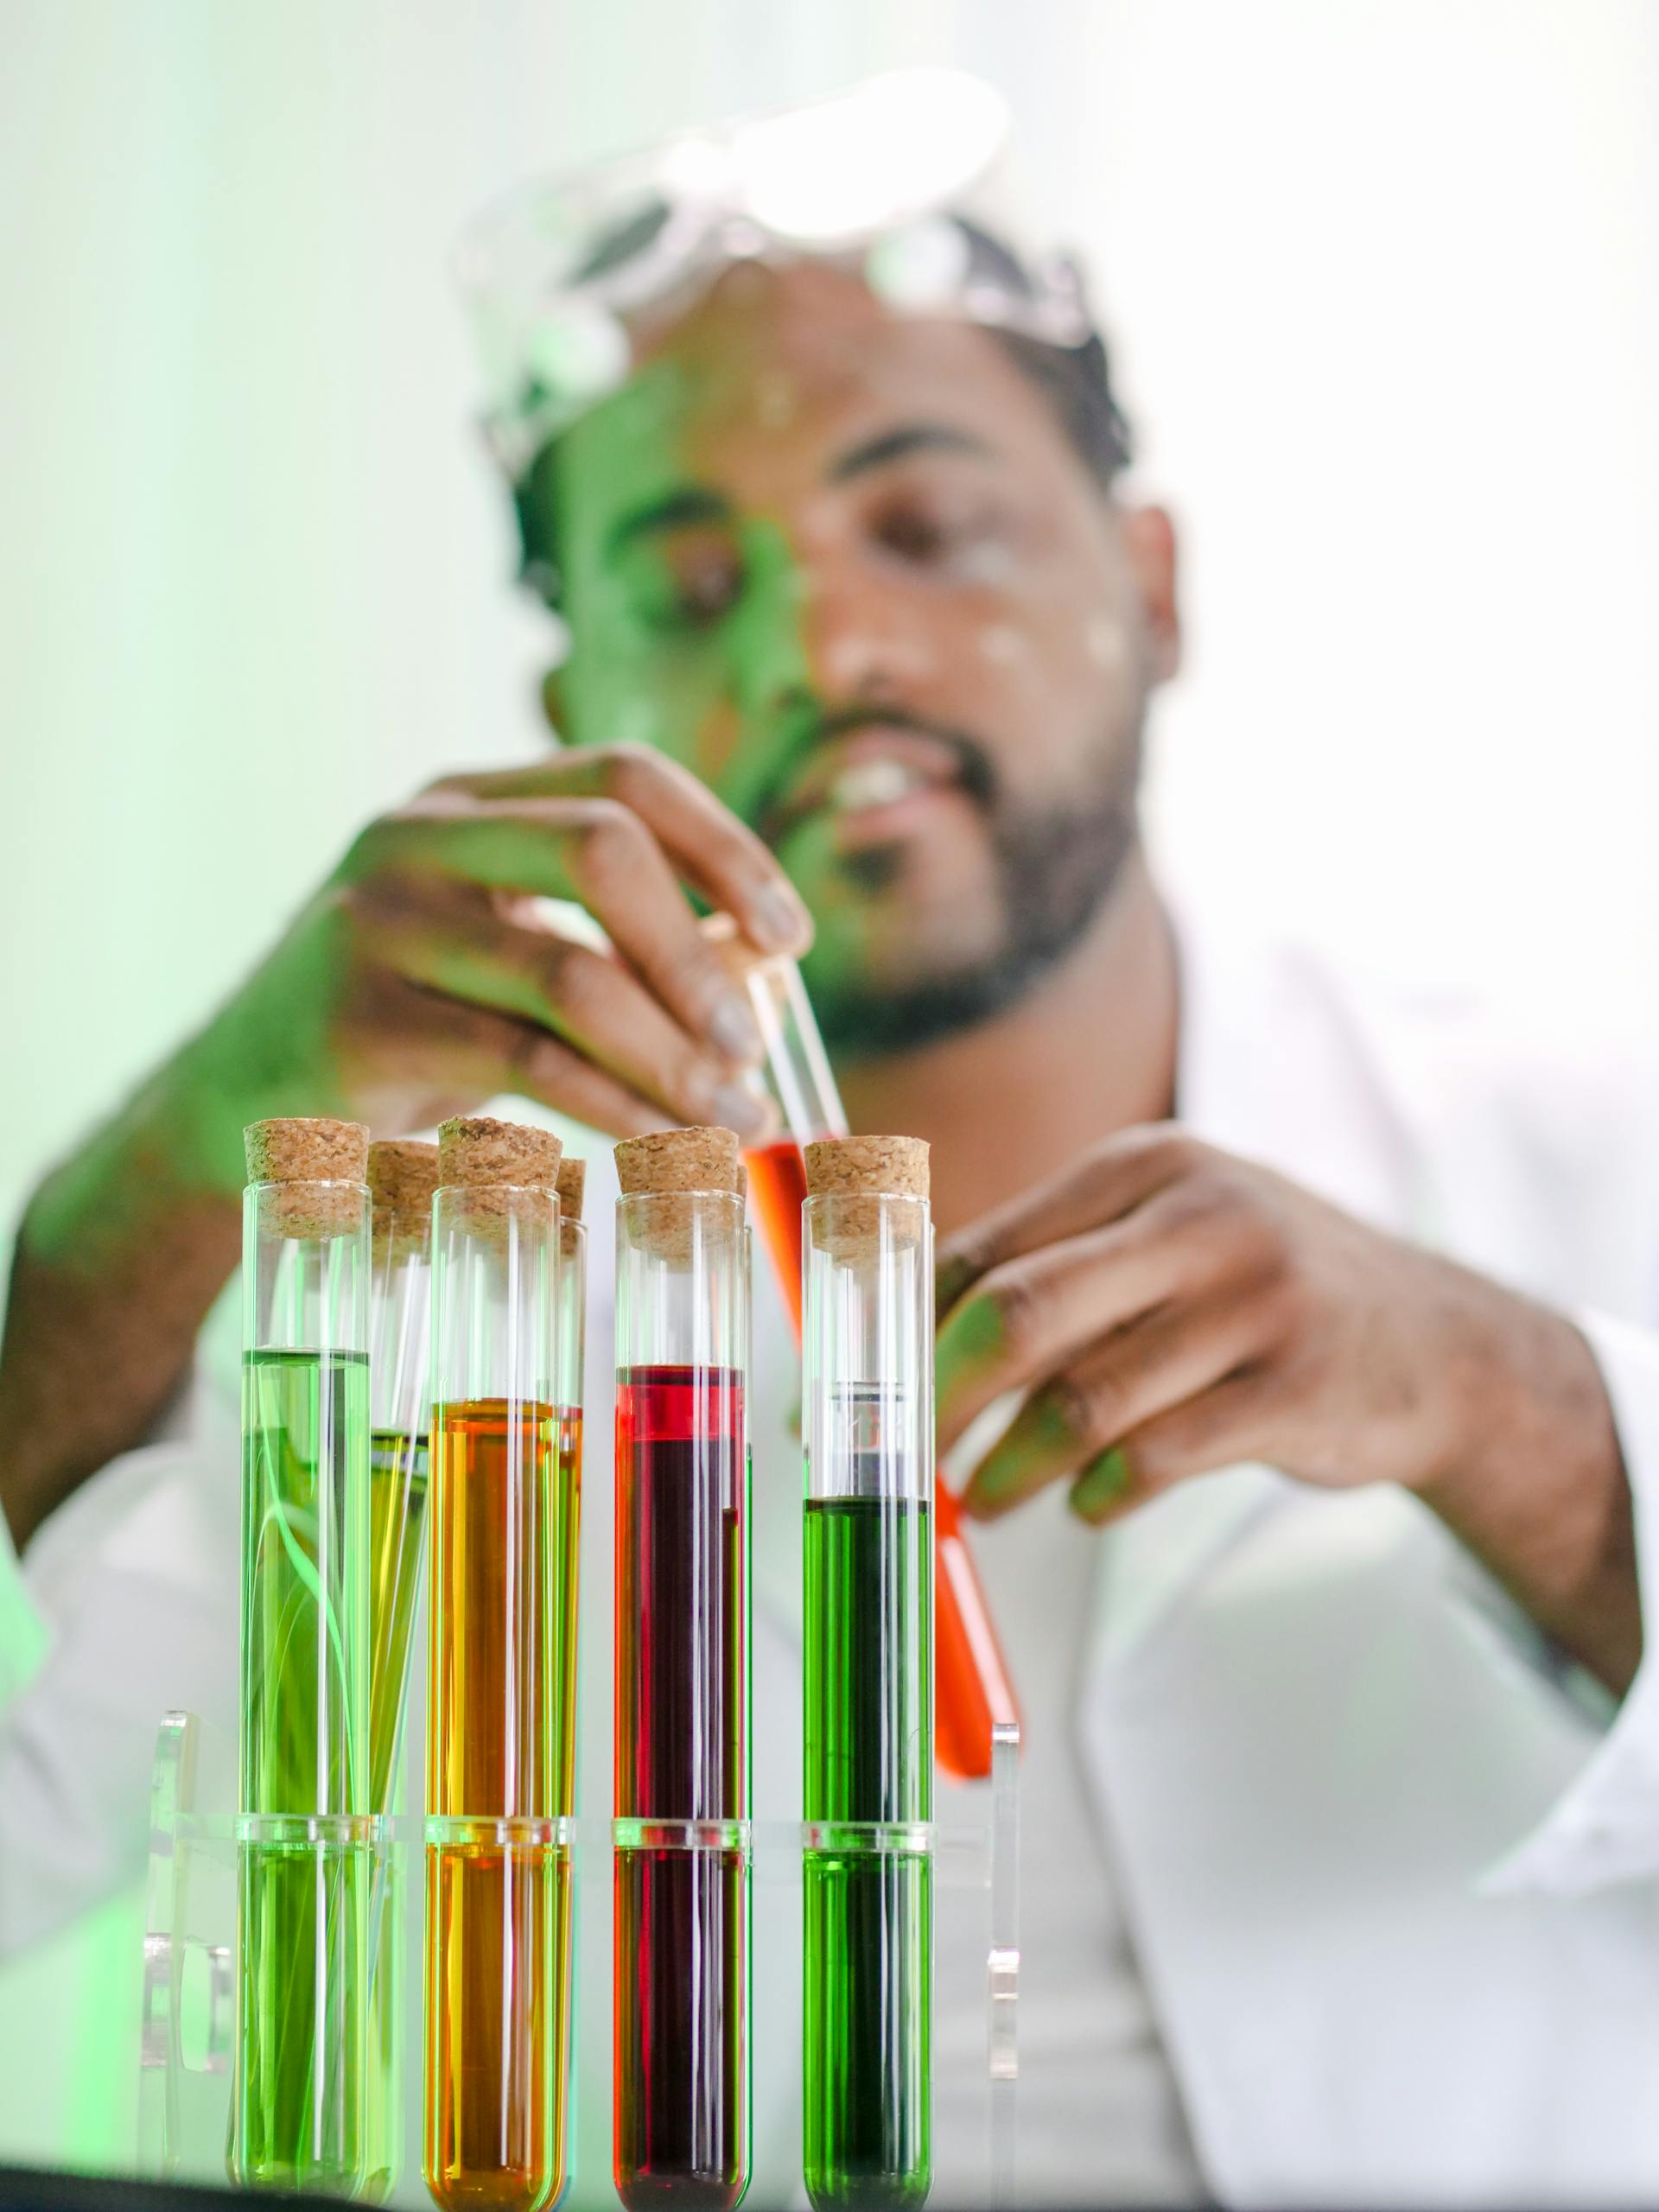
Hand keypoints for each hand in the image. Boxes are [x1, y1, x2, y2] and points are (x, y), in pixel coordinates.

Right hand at [187, 746, 811, 1155]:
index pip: (624, 775)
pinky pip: (523, 1060)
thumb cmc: (411, 1025)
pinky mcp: (359, 1021)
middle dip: (698, 952)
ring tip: (732, 1112)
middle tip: (755, 1043)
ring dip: (671, 1053)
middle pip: (601, 847)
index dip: (726, 848)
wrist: (242, 1099)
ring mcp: (377, 921)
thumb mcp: (510, 960)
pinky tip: (662, 1139)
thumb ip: (621, 948)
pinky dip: (613, 1104)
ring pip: (568, 972)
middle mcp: (416, 836)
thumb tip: (764, 969)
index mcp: (467, 798)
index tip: (793, 936)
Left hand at [935, 1124, 1620, 1545]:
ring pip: (1081, 1402)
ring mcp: (1254, 1301)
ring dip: (1011, 1468)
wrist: (1441, 1343)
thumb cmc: (1259, 1291)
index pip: (981, 1248)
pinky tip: (1091, 1502)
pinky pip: (1157, 1457)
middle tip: (899, 1463)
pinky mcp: (1295, 1389)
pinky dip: (1103, 1494)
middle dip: (935, 1402)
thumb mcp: (1169, 1234)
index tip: (849, 1397)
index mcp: (1141, 1167)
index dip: (897, 1331)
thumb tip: (896, 1340)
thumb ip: (1053, 1269)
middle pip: (1015, 1315)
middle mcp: (1196, 1217)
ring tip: (985, 1498)